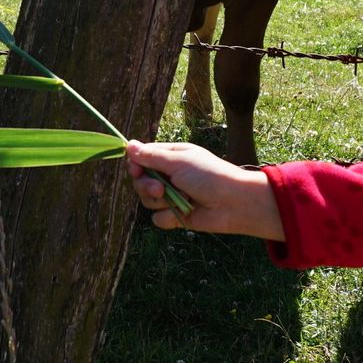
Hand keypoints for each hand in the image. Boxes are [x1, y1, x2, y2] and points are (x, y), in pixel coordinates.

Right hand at [125, 140, 284, 239]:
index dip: (136, 165)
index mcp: (171, 157)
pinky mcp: (176, 215)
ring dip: (161, 202)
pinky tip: (185, 213)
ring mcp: (172, 196)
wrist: (234, 203)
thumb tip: (128, 144)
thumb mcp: (178, 161)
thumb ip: (152, 156)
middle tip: (161, 189)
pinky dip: (169, 217)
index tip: (137, 170)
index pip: (142, 158)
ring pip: (147, 201)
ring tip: (182, 199)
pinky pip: (158, 218)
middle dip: (146, 186)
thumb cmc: (209, 175)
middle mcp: (169, 176)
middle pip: (141, 181)